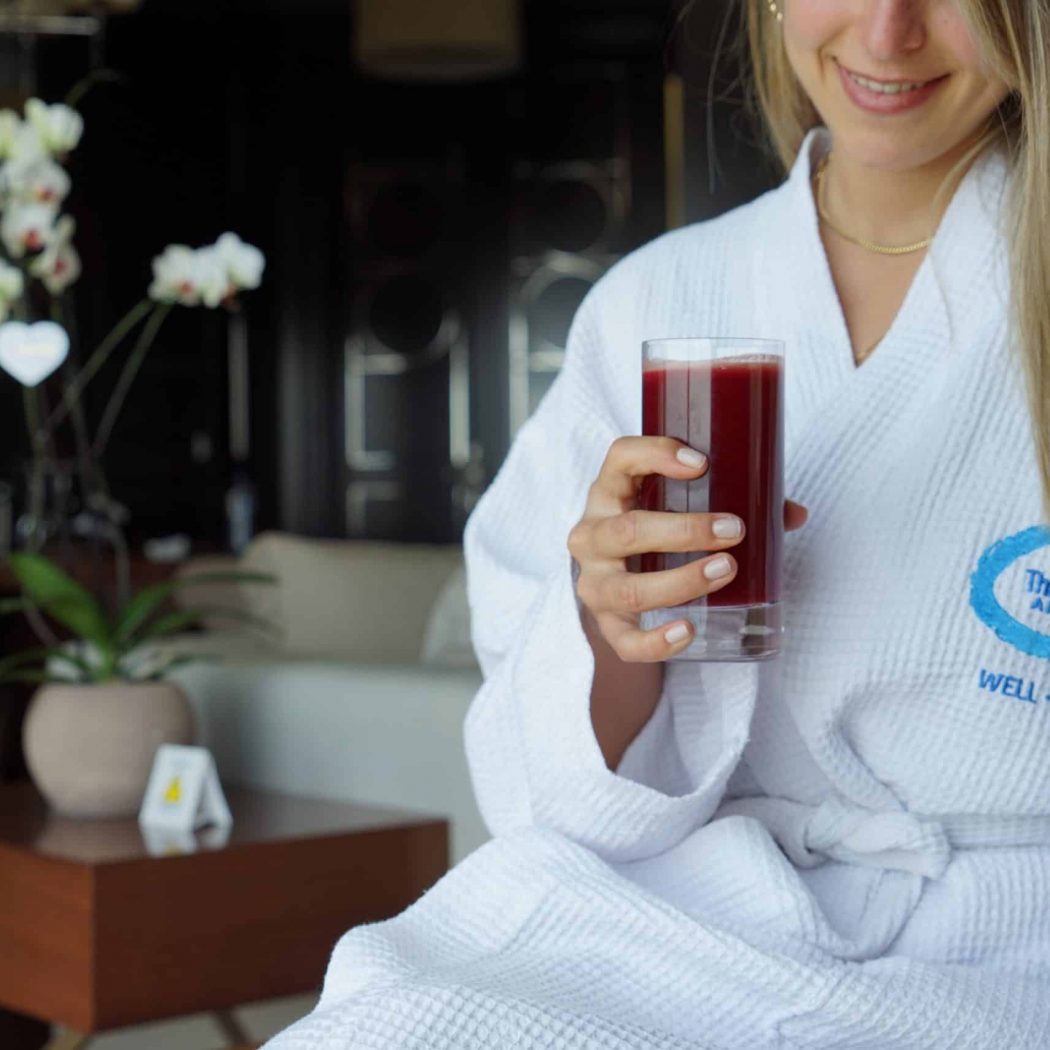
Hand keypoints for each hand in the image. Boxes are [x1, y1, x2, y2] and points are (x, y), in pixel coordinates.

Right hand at [567, 436, 807, 661]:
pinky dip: (656, 640)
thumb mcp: (675, 505)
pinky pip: (625, 640)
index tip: (701, 463)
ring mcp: (595, 584)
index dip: (655, 455)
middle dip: (684, 531)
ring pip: (629, 589)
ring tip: (726, 570)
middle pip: (626, 530)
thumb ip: (729, 500)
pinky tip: (688, 630)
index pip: (620, 459)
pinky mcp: (606, 625)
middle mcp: (591, 536)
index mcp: (609, 494)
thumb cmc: (653, 534)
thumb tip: (792, 513)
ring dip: (681, 581)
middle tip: (733, 530)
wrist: (613, 583)